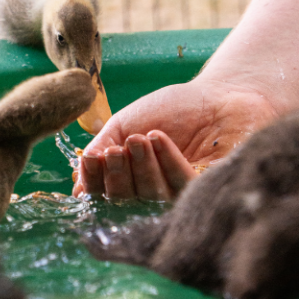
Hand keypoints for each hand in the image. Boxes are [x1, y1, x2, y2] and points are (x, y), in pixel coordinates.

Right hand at [72, 79, 281, 201]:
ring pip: (154, 197)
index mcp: (135, 186)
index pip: (108, 196)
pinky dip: (168, 162)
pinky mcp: (210, 192)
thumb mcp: (127, 124)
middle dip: (117, 176)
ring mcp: (184, 199)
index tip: (90, 159)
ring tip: (137, 139)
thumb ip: (101, 149)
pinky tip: (158, 138)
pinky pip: (183, 186)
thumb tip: (77, 190)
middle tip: (116, 151)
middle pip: (128, 202)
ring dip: (141, 169)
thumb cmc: (174, 109)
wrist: (220, 96)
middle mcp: (157, 198)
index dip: (96, 182)